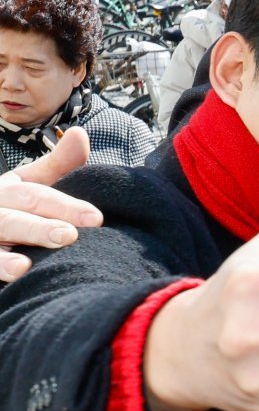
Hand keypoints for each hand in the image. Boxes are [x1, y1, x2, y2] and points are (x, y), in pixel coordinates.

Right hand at [0, 128, 99, 282]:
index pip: (37, 195)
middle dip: (40, 228)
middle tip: (69, 237)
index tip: (96, 218)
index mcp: (8, 190)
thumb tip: (80, 134)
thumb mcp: (32, 183)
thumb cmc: (15, 208)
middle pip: (14, 219)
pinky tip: (13, 276)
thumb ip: (59, 165)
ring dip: (5, 258)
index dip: (65, 206)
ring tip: (26, 266)